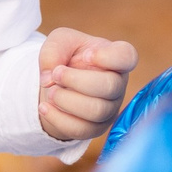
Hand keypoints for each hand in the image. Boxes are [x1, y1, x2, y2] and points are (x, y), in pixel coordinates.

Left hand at [37, 27, 137, 145]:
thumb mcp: (59, 41)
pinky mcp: (95, 128)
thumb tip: (48, 78)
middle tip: (56, 74)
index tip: (86, 55)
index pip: (127, 57)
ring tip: (50, 91)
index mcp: (115, 58)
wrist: (58, 84)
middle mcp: (118, 84)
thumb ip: (54, 50)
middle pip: (110, 87)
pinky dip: (58, 118)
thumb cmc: (67, 57)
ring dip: (66, 100)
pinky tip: (44, 107)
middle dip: (76, 80)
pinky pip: (80, 129)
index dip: (108, 57)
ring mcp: (109, 109)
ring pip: (96, 111)